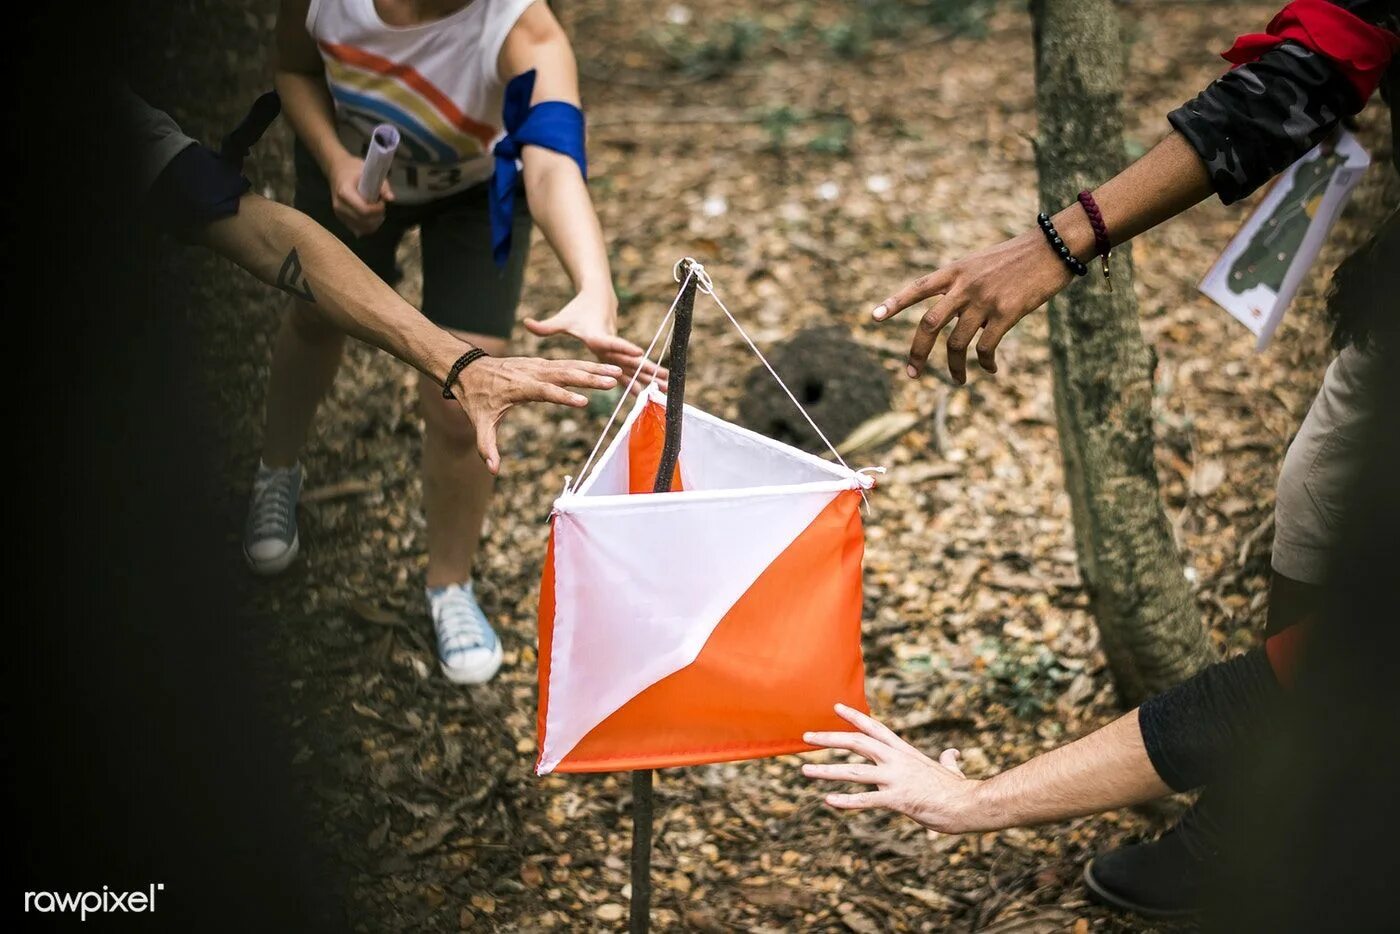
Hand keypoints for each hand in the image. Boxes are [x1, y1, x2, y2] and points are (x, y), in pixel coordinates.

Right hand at [327, 152, 393, 236]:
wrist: (337, 171)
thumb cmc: (353, 169)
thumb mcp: (369, 172)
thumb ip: (382, 186)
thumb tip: (391, 199)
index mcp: (345, 193)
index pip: (364, 210)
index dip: (377, 210)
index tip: (382, 201)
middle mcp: (340, 206)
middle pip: (363, 222)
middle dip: (377, 217)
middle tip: (381, 206)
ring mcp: (339, 214)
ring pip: (361, 229)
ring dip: (374, 224)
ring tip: (378, 212)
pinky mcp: (341, 219)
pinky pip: (357, 230)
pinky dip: (368, 227)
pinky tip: (372, 218)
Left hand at [453, 356, 621, 472]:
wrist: (469, 369)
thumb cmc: (476, 398)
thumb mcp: (480, 423)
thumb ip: (487, 446)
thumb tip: (493, 470)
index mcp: (519, 387)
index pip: (545, 391)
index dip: (564, 397)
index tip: (584, 402)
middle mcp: (532, 372)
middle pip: (565, 374)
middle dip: (589, 378)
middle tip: (612, 381)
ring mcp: (538, 366)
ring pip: (570, 365)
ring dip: (594, 369)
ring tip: (617, 373)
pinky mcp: (543, 363)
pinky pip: (568, 363)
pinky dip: (587, 365)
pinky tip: (603, 369)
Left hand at [525, 290, 668, 394]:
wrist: (598, 296)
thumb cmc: (577, 310)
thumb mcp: (561, 319)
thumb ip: (545, 326)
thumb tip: (525, 323)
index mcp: (597, 335)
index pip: (611, 342)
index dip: (624, 348)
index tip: (639, 353)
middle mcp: (611, 342)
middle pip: (630, 357)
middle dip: (646, 368)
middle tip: (662, 378)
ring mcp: (616, 349)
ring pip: (635, 365)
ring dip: (651, 376)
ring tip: (667, 387)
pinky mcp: (618, 354)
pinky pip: (630, 370)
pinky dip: (641, 380)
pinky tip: (652, 392)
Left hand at [801, 703, 980, 834]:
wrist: (971, 804)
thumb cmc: (960, 789)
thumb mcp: (949, 769)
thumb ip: (947, 759)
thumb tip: (953, 753)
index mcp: (905, 751)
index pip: (874, 728)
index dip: (854, 717)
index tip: (835, 708)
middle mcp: (896, 760)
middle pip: (856, 743)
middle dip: (829, 739)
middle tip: (806, 736)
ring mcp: (896, 778)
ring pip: (854, 771)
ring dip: (827, 771)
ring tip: (804, 771)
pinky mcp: (898, 799)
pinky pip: (867, 800)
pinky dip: (847, 801)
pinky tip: (829, 801)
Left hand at [871, 230, 1072, 384]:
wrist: (1053, 246)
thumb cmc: (1018, 256)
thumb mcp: (981, 262)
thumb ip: (961, 283)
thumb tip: (951, 312)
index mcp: (955, 271)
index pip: (917, 288)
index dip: (895, 303)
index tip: (874, 316)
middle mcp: (964, 286)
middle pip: (929, 325)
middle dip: (917, 353)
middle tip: (912, 373)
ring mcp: (984, 300)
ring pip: (957, 343)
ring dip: (954, 368)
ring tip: (957, 380)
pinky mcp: (1007, 313)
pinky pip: (986, 347)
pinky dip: (985, 363)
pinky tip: (989, 369)